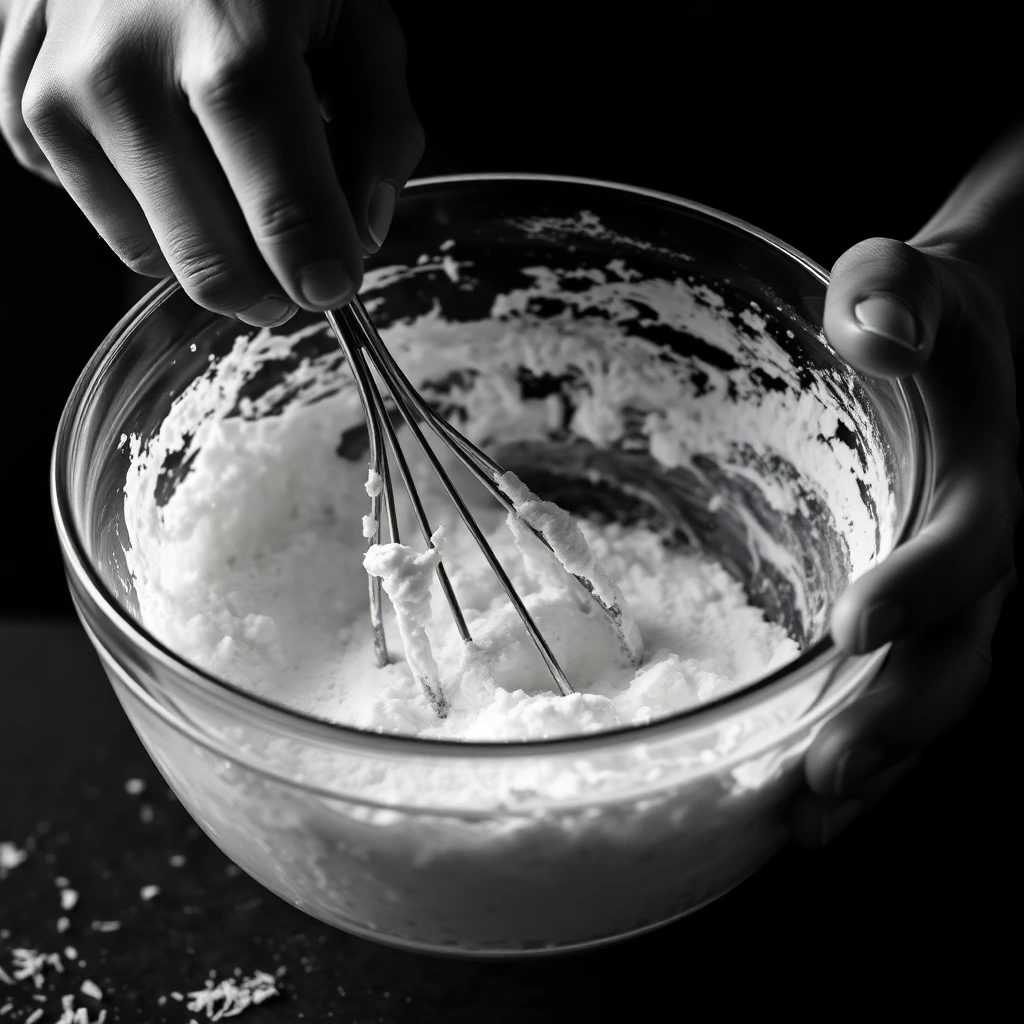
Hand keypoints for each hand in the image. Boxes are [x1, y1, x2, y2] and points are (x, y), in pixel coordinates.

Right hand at [0, 0, 422, 325]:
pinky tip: (176, 164)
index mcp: (233, 49)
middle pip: (212, 264)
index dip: (321, 275)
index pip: (284, 214)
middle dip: (269, 291)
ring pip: (154, 258)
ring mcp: (60, 98)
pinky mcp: (23, 115)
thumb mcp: (359, 19)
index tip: (337, 288)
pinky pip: (103, 222)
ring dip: (211, 256)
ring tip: (238, 197)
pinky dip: (152, 219)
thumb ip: (383, 129)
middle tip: (296, 272)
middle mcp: (127, 77)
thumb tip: (361, 234)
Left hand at [790, 235, 1021, 846]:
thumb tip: (879, 333)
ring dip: (880, 763)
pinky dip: (863, 750)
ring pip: (931, 696)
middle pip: (955, 656)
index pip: (969, 546)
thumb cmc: (910, 314)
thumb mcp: (899, 279)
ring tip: (809, 821)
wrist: (939, 346)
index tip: (854, 628)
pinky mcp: (906, 618)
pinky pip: (894, 694)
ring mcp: (942, 599)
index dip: (924, 587)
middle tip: (824, 777)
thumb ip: (891, 290)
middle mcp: (971, 555)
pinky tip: (799, 801)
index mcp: (979, 479)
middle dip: (897, 721)